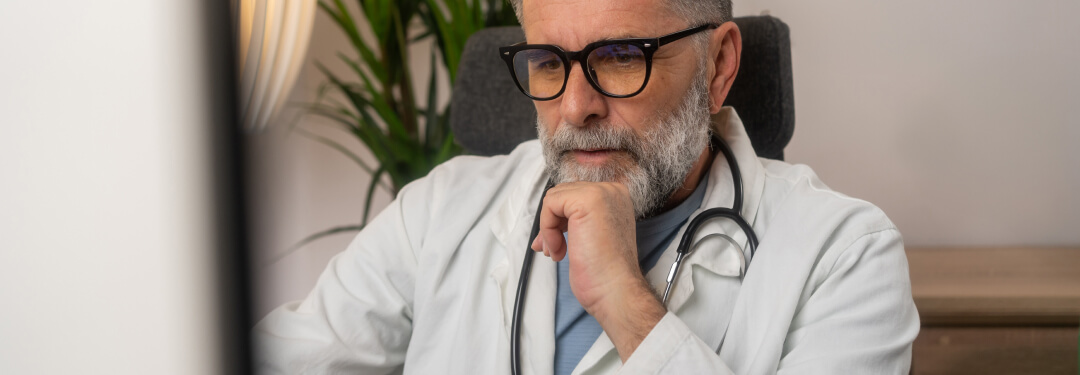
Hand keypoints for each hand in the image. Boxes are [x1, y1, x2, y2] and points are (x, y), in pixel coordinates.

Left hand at [530, 181, 665, 360]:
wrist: (615, 290)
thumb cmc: (605, 273)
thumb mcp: (592, 236)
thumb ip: (577, 220)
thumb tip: (550, 219)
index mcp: (616, 198)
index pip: (573, 196)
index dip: (559, 220)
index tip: (555, 243)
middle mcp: (612, 190)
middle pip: (561, 195)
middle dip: (551, 224)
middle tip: (551, 249)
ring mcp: (601, 192)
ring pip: (553, 199)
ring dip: (548, 229)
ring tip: (557, 251)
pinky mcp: (587, 200)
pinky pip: (550, 204)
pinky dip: (547, 229)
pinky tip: (559, 250)